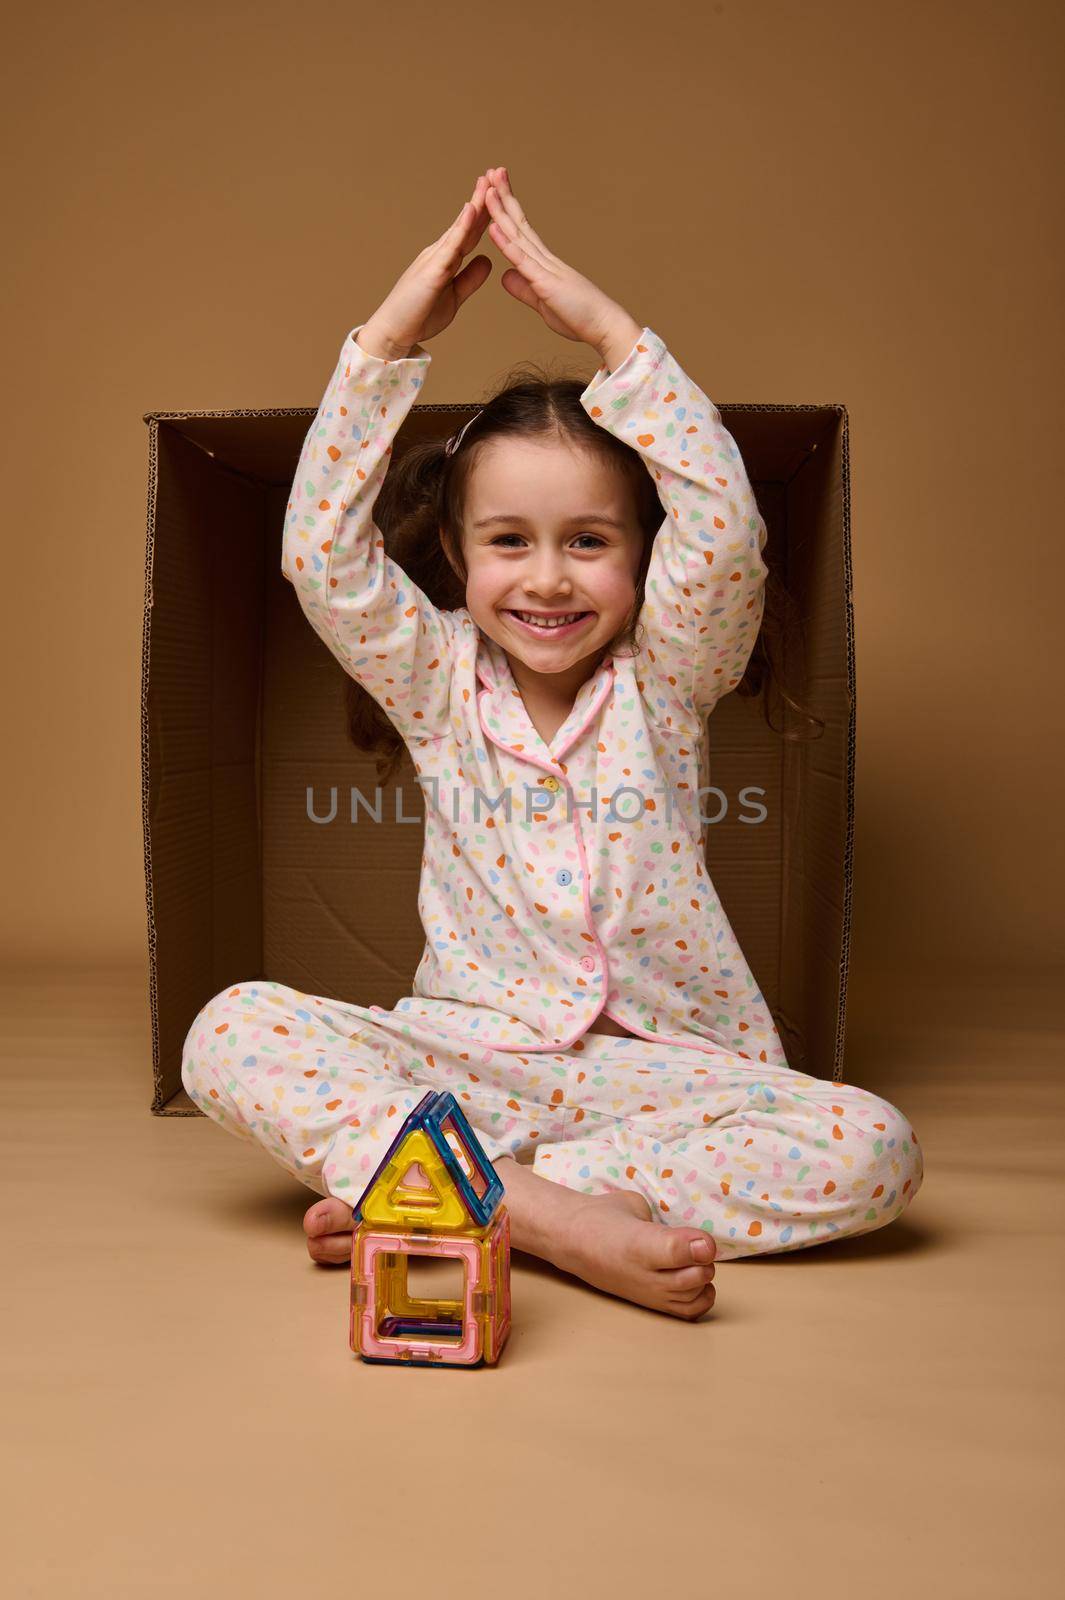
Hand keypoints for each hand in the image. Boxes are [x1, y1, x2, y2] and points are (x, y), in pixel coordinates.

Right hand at [359, 174, 494, 357]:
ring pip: (459, 227)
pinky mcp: (432, 271)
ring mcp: (435, 259)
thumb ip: (470, 278)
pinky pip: (450, 246)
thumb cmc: (420, 316)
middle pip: (466, 223)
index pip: (471, 232)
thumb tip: (488, 261)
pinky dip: (462, 227)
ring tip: (487, 182)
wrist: (394, 332)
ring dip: (474, 204)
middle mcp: (440, 253)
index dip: (486, 213)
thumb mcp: (454, 296)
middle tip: (497, 173)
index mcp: (447, 260)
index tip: (499, 194)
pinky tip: (472, 211)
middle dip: (482, 199)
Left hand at [482, 165, 640, 364]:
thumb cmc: (578, 316)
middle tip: (491, 171)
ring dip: (501, 211)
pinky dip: (507, 244)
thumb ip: (524, 288)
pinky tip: (493, 227)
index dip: (507, 210)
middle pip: (519, 223)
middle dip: (503, 197)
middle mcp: (544, 259)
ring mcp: (545, 268)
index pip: (521, 231)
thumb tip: (506, 276)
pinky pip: (522, 261)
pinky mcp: (545, 283)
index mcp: (543, 263)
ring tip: (488, 187)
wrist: (604, 327)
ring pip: (519, 235)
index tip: (495, 190)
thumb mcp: (542, 302)